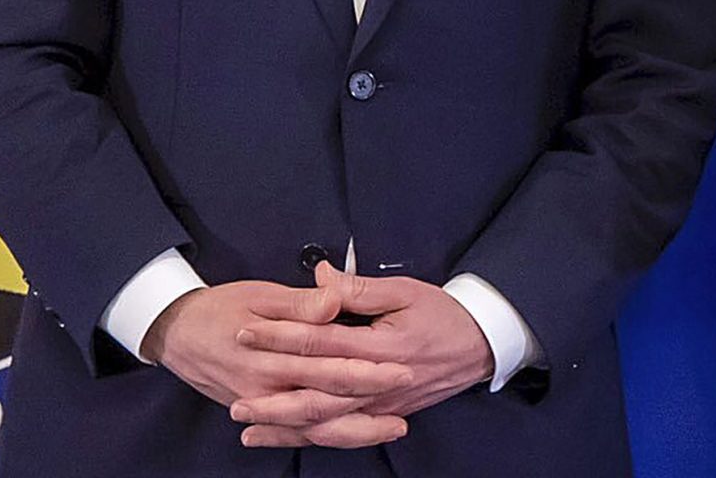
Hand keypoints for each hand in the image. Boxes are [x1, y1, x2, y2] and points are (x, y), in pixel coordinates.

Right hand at [138, 280, 412, 447]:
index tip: (403, 367)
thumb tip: (333, 300)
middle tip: (411, 397)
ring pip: (315, 426)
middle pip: (327, 402)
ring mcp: (261, 405)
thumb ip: (302, 303)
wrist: (175, 333)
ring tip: (395, 427)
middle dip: (371, 401)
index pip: (329, 366)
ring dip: (356, 429)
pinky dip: (326, 436)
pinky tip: (355, 436)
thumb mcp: (260, 295)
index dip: (368, 370)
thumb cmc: (220, 308)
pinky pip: (297, 432)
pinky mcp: (260, 411)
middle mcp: (266, 388)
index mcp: (271, 356)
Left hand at [229, 263, 493, 447]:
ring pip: (325, 421)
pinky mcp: (382, 416)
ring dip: (282, 422)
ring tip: (245, 421)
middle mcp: (379, 383)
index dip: (280, 337)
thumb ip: (359, 288)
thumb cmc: (443, 314)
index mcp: (383, 346)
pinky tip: (280, 436)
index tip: (245, 331)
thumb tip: (320, 278)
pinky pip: (340, 433)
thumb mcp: (406, 291)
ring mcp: (381, 405)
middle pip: (316, 392)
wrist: (481, 346)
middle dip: (271, 392)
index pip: (321, 343)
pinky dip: (307, 436)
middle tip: (233, 393)